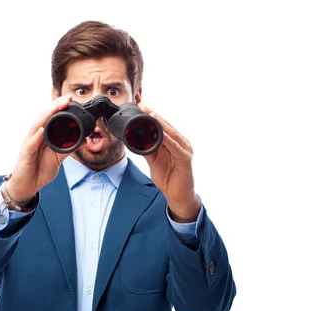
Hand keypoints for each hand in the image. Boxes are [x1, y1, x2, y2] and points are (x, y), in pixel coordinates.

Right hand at [5, 94, 73, 205]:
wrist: (27, 186)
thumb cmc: (39, 170)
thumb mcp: (57, 159)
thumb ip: (67, 149)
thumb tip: (81, 141)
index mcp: (42, 136)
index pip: (50, 118)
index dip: (59, 108)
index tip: (70, 100)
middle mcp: (34, 136)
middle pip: (43, 117)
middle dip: (55, 107)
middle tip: (66, 99)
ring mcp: (28, 144)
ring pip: (37, 126)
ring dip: (47, 116)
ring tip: (56, 107)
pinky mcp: (25, 154)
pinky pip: (31, 144)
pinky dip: (36, 137)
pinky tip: (42, 130)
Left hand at [138, 102, 200, 222]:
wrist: (177, 196)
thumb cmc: (168, 178)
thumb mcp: (153, 161)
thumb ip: (147, 150)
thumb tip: (135, 139)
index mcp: (174, 142)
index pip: (162, 126)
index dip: (151, 116)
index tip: (140, 106)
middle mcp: (181, 143)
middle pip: (167, 126)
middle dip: (154, 115)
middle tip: (142, 105)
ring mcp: (185, 150)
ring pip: (171, 133)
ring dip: (160, 123)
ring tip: (150, 114)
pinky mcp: (185, 159)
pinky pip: (175, 147)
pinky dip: (168, 140)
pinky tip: (161, 133)